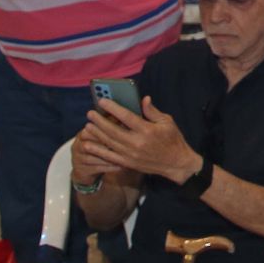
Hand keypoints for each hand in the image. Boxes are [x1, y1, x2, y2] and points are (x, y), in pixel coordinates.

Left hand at [81, 97, 200, 182]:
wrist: (176, 163)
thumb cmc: (173, 140)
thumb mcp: (167, 122)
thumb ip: (152, 111)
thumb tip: (143, 99)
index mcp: (147, 130)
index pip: (126, 116)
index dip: (113, 108)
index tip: (102, 101)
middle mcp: (137, 143)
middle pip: (113, 130)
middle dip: (99, 121)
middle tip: (90, 113)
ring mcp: (131, 154)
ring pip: (109, 142)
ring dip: (96, 134)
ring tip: (87, 125)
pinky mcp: (128, 163)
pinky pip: (109, 156)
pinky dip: (98, 151)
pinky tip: (88, 145)